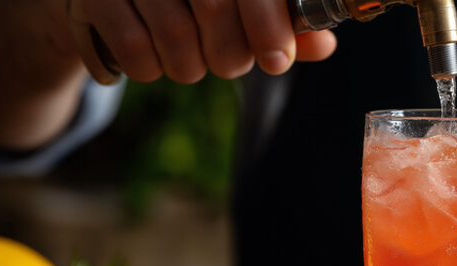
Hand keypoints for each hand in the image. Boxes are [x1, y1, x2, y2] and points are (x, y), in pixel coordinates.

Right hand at [67, 0, 337, 82]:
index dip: (271, 24)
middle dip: (232, 54)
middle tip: (231, 65)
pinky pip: (135, 47)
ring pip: (176, 33)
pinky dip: (152, 68)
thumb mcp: (240, 3)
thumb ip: (280, 20)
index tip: (276, 60)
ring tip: (193, 63)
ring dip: (192, 67)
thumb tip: (322, 45)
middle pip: (216, 6)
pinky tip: (156, 62)